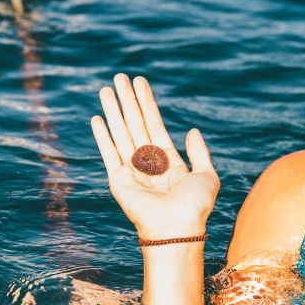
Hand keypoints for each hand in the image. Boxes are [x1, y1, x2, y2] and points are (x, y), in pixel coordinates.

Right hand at [92, 74, 219, 238]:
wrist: (177, 229)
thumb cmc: (195, 207)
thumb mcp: (207, 175)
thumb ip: (199, 152)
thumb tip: (191, 131)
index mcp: (168, 160)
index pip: (154, 124)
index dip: (147, 103)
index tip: (140, 81)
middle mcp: (148, 163)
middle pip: (135, 123)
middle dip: (127, 100)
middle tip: (119, 76)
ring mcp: (131, 170)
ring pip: (121, 132)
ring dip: (113, 110)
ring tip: (106, 88)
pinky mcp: (118, 180)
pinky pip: (109, 152)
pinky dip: (102, 135)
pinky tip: (98, 117)